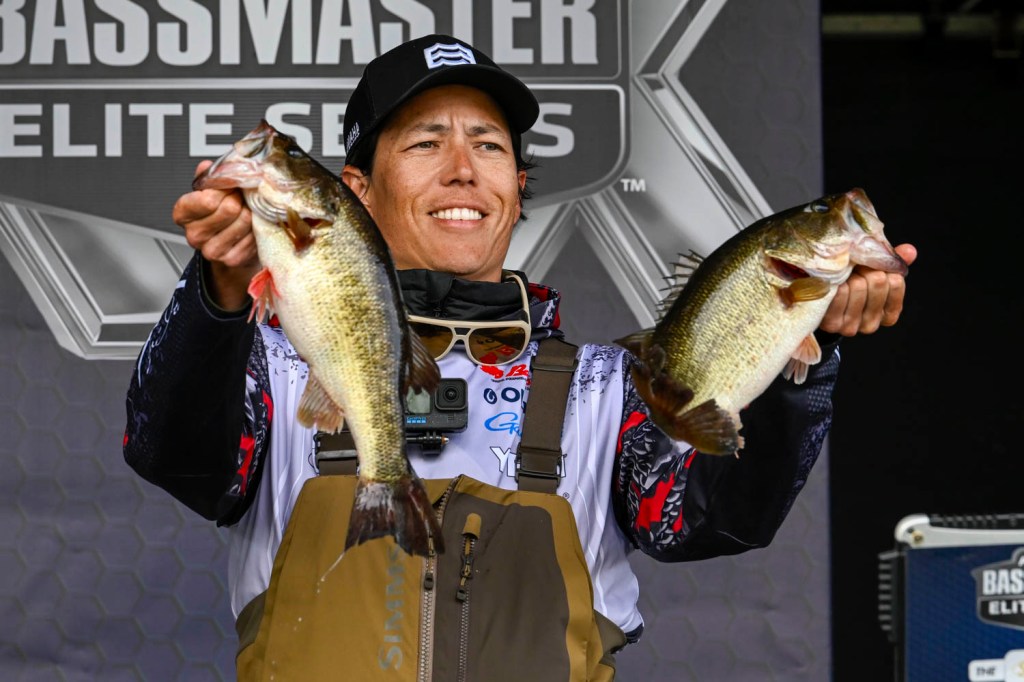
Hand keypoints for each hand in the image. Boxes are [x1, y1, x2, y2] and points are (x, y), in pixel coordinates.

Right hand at [173, 160, 258, 309]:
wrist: (228, 244)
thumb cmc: (217, 212)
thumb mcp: (208, 190)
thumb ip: (208, 176)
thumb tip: (208, 167)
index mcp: (183, 214)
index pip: (206, 199)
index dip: (224, 188)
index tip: (230, 185)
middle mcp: (194, 235)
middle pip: (229, 208)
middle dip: (239, 198)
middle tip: (241, 197)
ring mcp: (212, 250)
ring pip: (244, 220)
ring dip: (250, 212)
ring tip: (246, 210)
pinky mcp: (232, 259)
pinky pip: (253, 236)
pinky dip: (256, 228)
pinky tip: (251, 226)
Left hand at [818, 243, 916, 335]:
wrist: (817, 299)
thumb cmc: (849, 283)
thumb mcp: (873, 272)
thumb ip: (892, 263)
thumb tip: (910, 251)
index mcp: (888, 314)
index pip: (896, 283)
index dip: (882, 269)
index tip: (872, 268)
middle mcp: (872, 324)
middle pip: (878, 282)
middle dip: (865, 269)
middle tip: (854, 269)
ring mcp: (852, 326)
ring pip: (859, 286)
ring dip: (849, 275)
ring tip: (842, 277)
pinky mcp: (833, 324)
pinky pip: (840, 293)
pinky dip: (836, 282)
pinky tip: (833, 283)